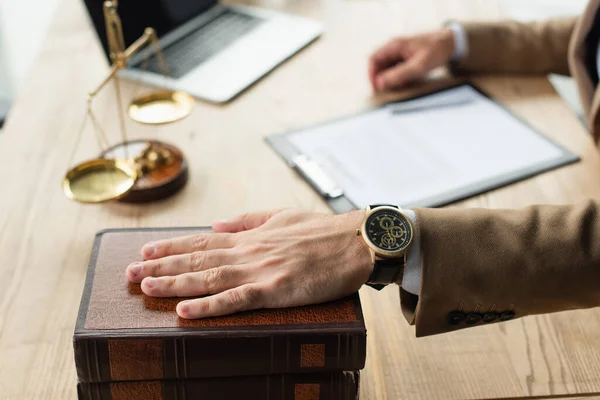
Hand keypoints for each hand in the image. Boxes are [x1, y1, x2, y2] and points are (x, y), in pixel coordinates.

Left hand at [126, 209, 371, 318]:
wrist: (357, 241)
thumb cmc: (324, 231)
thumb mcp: (282, 215)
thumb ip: (247, 219)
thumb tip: (215, 222)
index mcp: (251, 235)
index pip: (202, 240)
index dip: (171, 246)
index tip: (144, 251)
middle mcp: (249, 251)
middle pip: (197, 258)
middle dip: (161, 266)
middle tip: (129, 274)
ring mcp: (261, 270)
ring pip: (208, 277)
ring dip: (174, 282)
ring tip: (145, 287)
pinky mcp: (276, 289)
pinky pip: (236, 299)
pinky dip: (208, 305)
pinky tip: (185, 310)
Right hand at [369, 28, 454, 91]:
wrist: (451, 43)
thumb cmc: (436, 50)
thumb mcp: (418, 66)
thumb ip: (399, 75)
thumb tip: (380, 84)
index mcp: (394, 45)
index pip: (373, 59)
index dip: (371, 74)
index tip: (376, 88)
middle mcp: (394, 48)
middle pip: (379, 66)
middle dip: (381, 80)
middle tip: (388, 92)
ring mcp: (400, 54)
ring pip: (387, 70)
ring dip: (391, 80)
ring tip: (400, 88)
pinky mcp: (406, 59)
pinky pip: (397, 71)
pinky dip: (399, 79)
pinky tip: (408, 84)